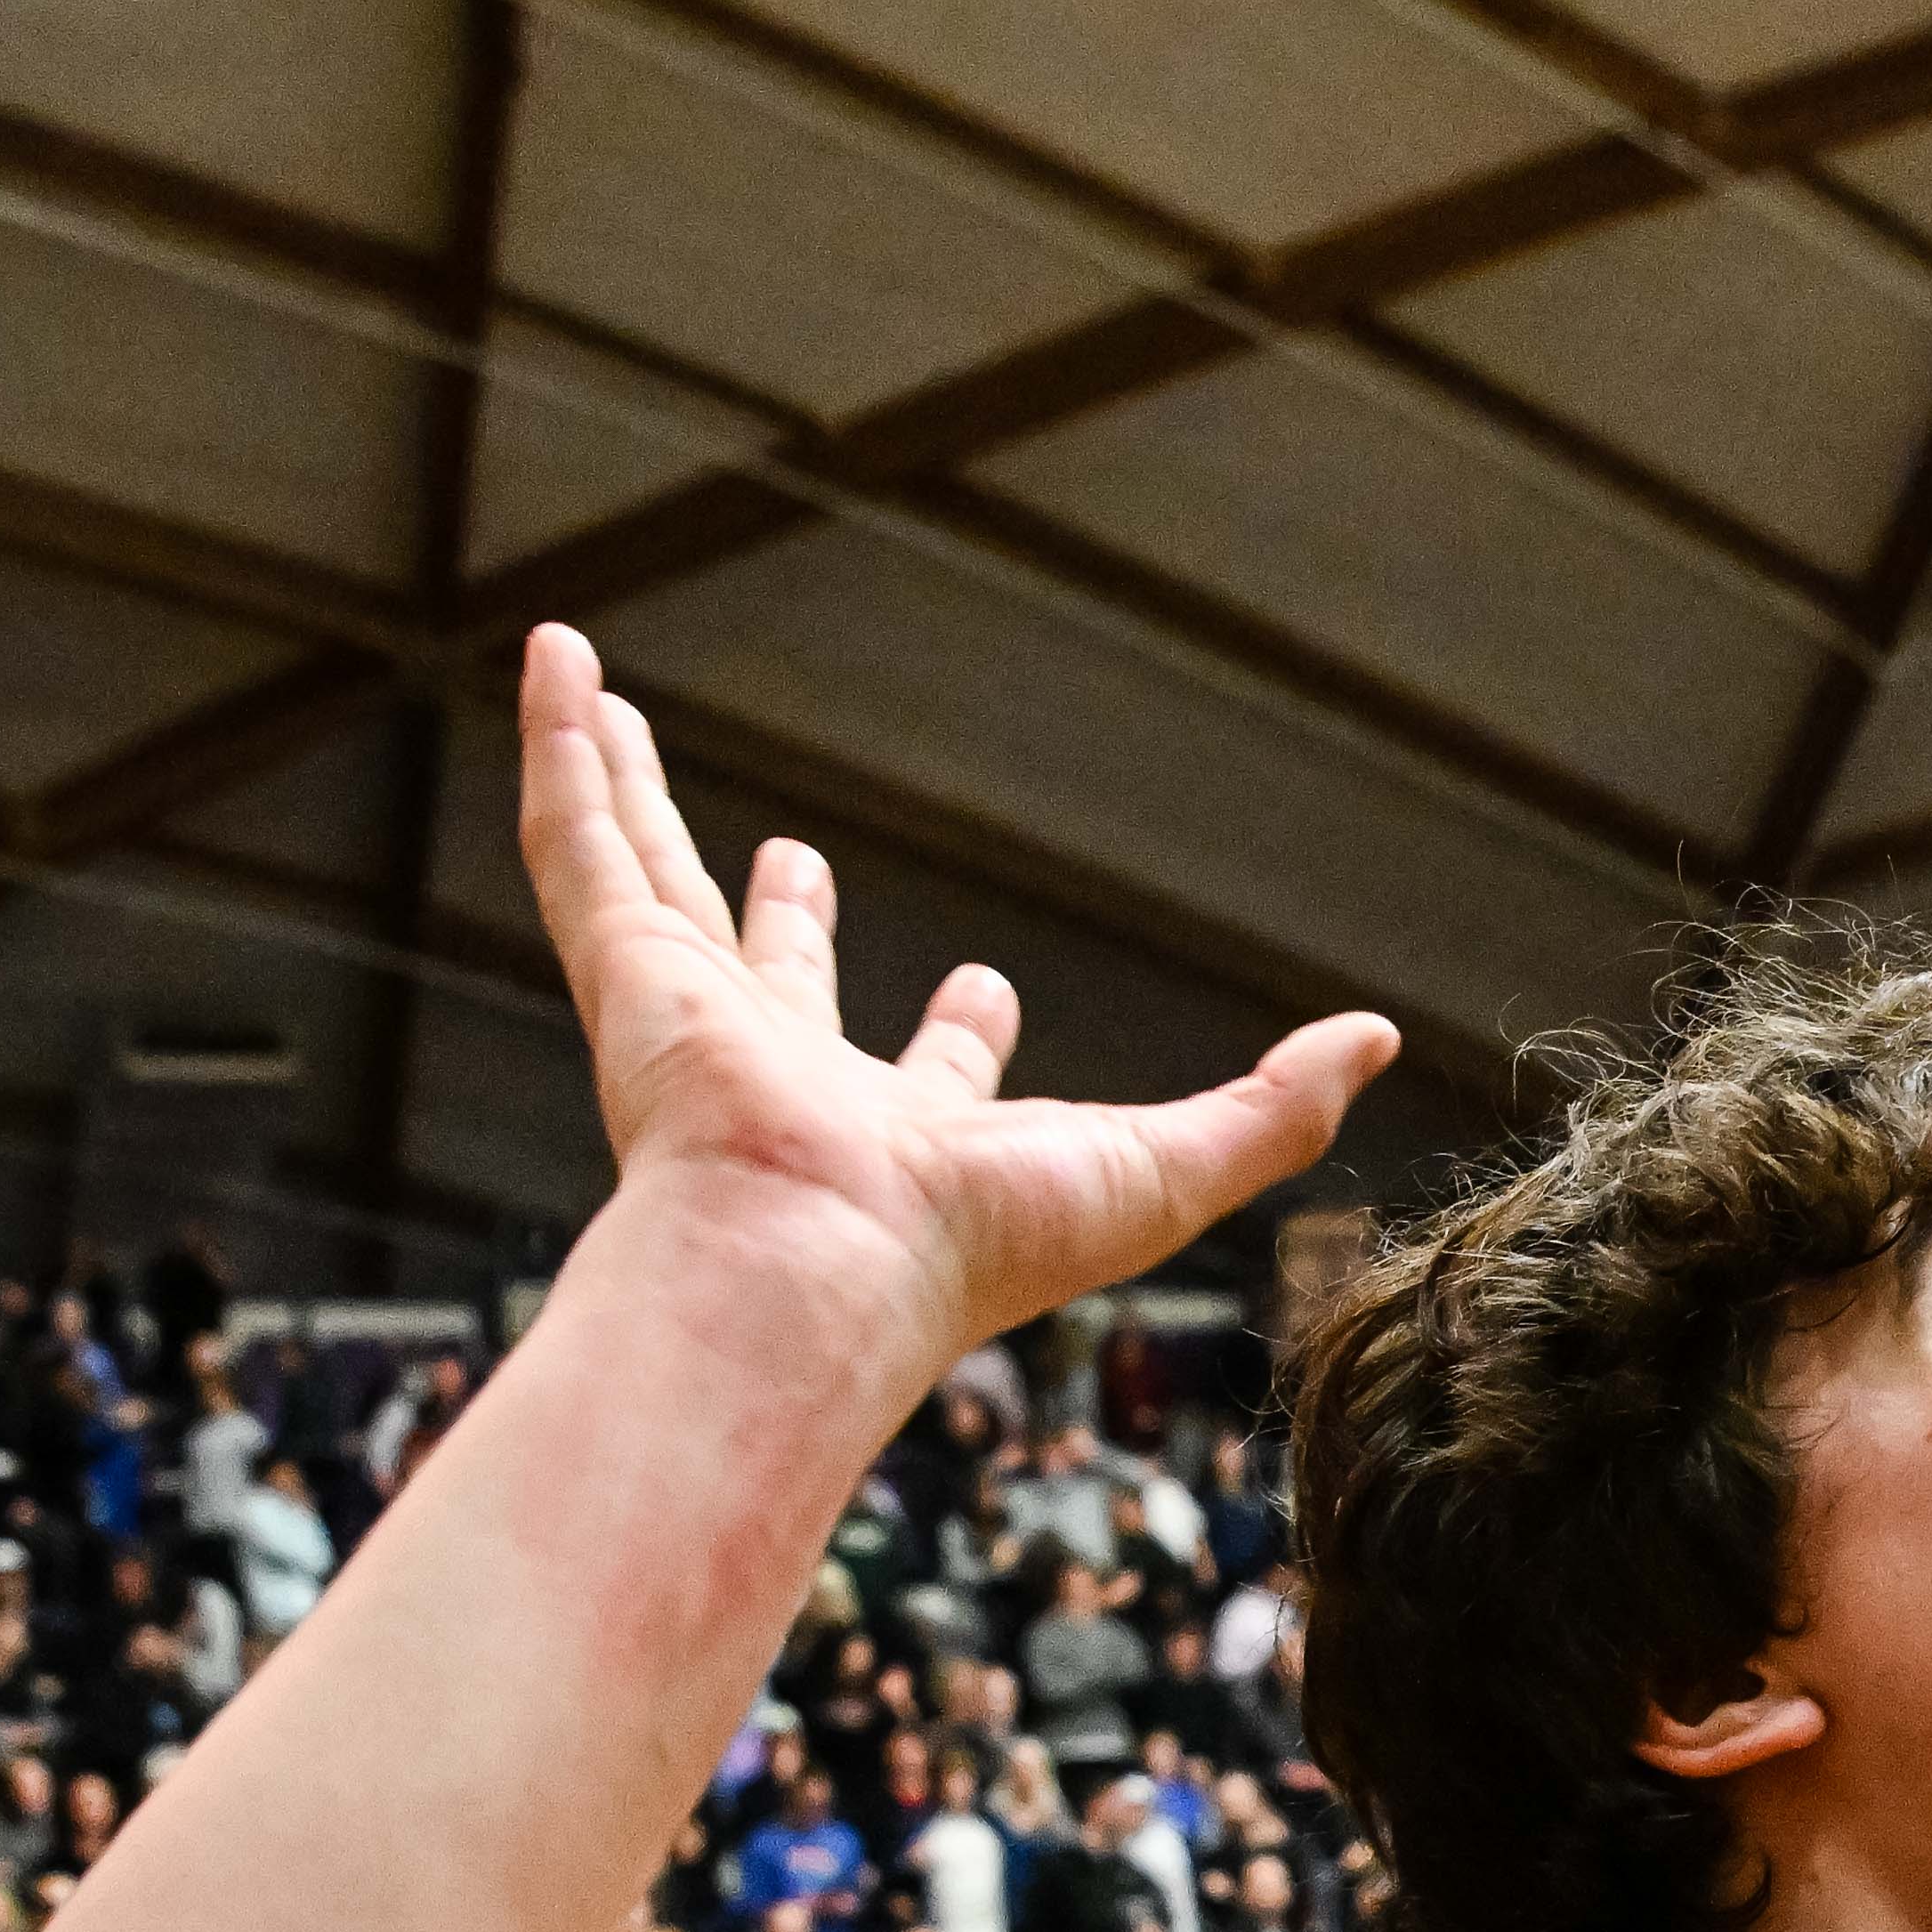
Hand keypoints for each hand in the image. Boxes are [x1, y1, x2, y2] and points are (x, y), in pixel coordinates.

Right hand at [511, 625, 1391, 1424]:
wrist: (810, 1274)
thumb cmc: (973, 1249)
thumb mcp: (1167, 1173)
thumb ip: (1270, 1112)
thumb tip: (1379, 1042)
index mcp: (901, 1140)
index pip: (932, 1074)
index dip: (962, 1037)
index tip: (985, 990)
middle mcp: (786, 1079)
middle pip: (774, 974)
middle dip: (782, 921)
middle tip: (794, 860)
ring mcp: (689, 1022)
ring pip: (649, 880)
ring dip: (631, 792)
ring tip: (607, 710)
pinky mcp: (621, 972)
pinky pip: (578, 836)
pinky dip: (559, 745)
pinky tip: (552, 658)